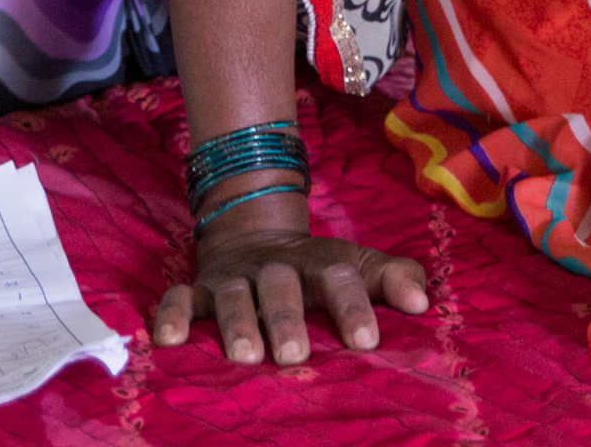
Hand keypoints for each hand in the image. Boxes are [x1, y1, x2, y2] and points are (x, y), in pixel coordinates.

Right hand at [149, 207, 430, 366]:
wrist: (254, 234)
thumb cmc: (317, 270)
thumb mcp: (356, 265)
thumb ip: (391, 278)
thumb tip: (422, 301)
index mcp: (319, 264)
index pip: (340, 278)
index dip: (354, 307)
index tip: (367, 341)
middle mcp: (276, 268)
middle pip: (281, 285)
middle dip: (287, 317)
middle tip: (294, 354)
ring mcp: (234, 277)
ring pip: (233, 295)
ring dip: (237, 322)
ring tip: (244, 355)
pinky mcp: (199, 288)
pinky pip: (179, 298)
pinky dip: (171, 315)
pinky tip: (168, 341)